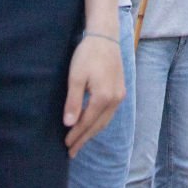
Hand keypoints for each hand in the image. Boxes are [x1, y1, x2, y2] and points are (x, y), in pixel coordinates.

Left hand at [63, 33, 123, 155]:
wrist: (105, 36)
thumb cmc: (87, 54)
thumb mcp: (75, 77)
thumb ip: (73, 102)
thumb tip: (69, 124)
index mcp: (103, 98)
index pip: (87, 123)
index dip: (76, 135)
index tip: (66, 145)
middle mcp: (115, 100)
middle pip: (98, 125)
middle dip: (84, 138)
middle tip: (72, 151)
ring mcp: (120, 95)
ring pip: (105, 120)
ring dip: (93, 132)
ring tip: (81, 141)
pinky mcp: (121, 90)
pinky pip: (110, 113)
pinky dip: (100, 122)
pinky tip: (93, 124)